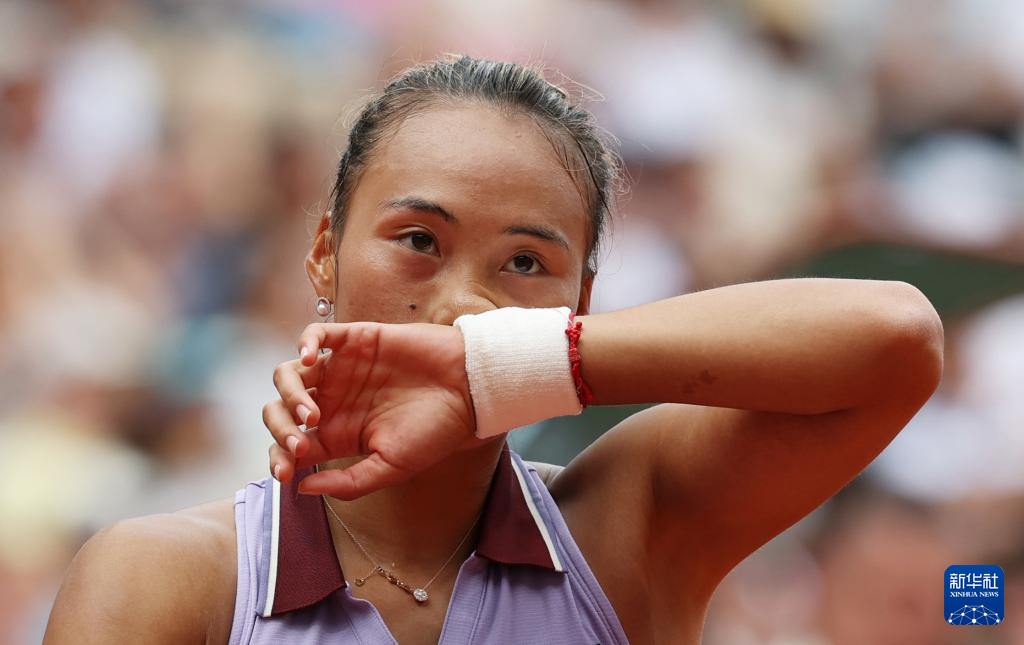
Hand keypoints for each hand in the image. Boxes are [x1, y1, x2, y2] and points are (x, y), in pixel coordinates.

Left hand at [262, 321, 477, 499]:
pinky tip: (311, 362)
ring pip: (288, 375)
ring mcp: (341, 369)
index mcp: (338, 434)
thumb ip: (349, 482)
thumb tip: (302, 489)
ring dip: (288, 395)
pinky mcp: (354, 340)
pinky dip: (304, 345)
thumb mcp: (391, 467)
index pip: (289, 445)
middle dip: (278, 429)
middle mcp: (333, 401)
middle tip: (301, 442)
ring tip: (310, 413)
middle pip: (279, 411)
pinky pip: (315, 335)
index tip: (286, 474)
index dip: (279, 459)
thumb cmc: (436, 430)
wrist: (469, 389)